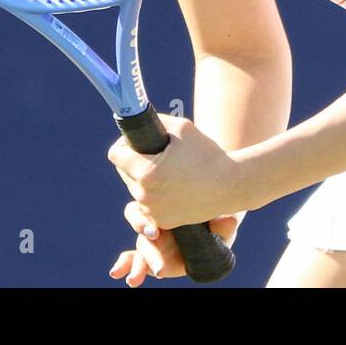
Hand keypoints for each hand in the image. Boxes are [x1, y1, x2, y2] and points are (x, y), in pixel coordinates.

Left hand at [106, 114, 248, 228]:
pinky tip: (175, 188)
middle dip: (136, 162)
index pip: (116, 155)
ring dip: (145, 180)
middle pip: (124, 172)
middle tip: (159, 157)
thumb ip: (156, 122)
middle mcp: (145, 195)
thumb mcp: (182, 128)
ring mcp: (152, 211)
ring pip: (136, 189)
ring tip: (170, 173)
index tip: (136, 143)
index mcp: (147, 171)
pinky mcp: (162, 222)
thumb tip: (137, 123)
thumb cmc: (207, 153)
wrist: (230, 185)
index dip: (124, 145)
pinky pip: (149, 205)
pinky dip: (156, 196)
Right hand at [109, 201, 242, 286]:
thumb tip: (225, 221)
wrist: (219, 226)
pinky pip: (135, 259)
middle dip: (143, 233)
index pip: (151, 205)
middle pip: (142, 224)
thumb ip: (226, 221)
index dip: (148, 217)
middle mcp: (158, 219)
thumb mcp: (227, 218)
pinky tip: (122, 275)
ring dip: (138, 262)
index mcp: (172, 205)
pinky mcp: (153, 256)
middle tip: (153, 243)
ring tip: (134, 279)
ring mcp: (154, 239)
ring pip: (141, 246)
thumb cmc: (222, 215)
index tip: (155, 232)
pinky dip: (127, 265)